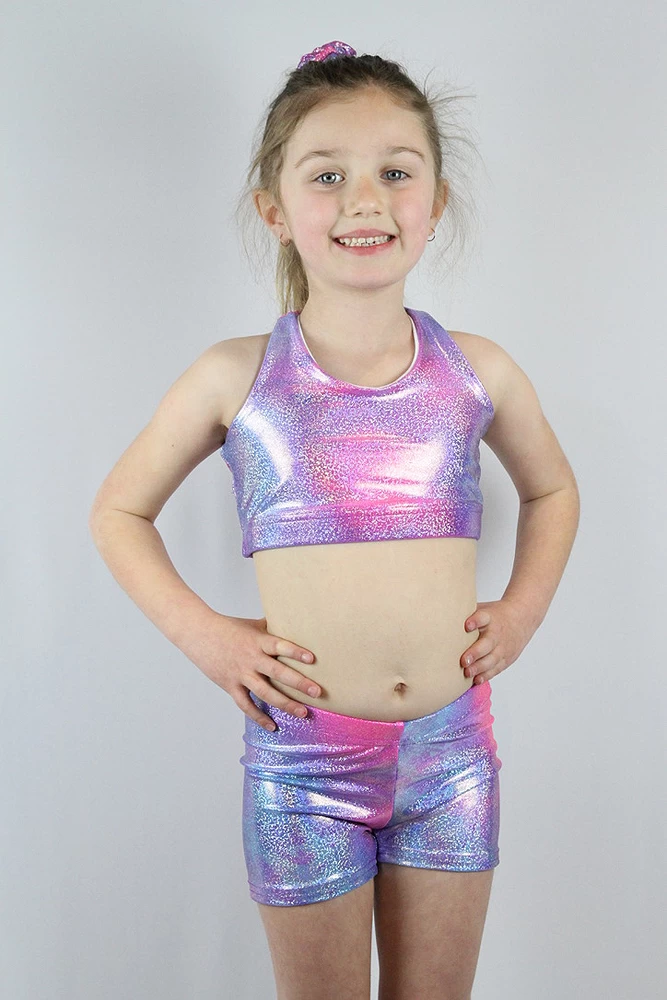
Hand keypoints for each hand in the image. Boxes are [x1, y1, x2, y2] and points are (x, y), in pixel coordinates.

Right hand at [183, 612, 319, 730]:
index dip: (295, 652)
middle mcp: (251, 659)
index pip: (280, 645)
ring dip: (285, 704)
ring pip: (265, 693)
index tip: (312, 659)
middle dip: (299, 683)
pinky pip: (246, 705)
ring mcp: (241, 674)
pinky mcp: (230, 686)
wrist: (198, 634)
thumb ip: (272, 628)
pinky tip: (273, 726)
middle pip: (277, 672)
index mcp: (258, 641)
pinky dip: (259, 717)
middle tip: (317, 692)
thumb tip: (294, 623)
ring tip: (303, 713)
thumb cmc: (228, 627)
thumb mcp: (252, 625)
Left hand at [461, 600, 532, 684]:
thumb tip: (436, 611)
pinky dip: (486, 675)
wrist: (522, 618)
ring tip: (467, 673)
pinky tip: (476, 680)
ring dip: (479, 667)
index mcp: (491, 617)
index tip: (466, 625)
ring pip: (492, 660)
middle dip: (475, 653)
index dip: (475, 621)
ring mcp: (503, 647)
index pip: (483, 617)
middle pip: (487, 643)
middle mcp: (497, 633)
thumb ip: (464, 612)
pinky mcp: (505, 658)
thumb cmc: (494, 614)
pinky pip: (496, 669)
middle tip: (463, 660)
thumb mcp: (483, 608)